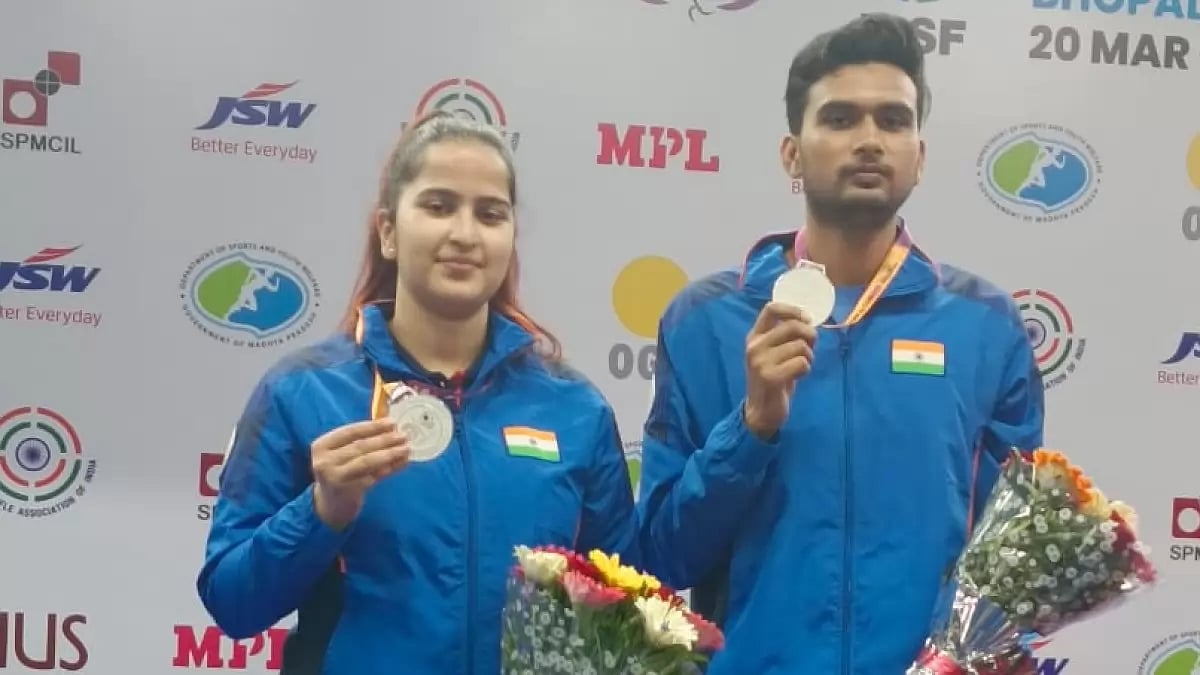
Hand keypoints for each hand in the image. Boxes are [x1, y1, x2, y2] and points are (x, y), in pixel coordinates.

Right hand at [311, 418, 409, 530]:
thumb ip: (364, 438)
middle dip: (385, 440)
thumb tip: (391, 425)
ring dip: (389, 454)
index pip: (350, 431)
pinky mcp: (347, 491)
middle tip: (404, 436)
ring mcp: (334, 477)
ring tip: (406, 448)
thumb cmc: (340, 471)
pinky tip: (401, 463)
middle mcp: (324, 461)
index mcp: (322, 445)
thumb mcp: (344, 453)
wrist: (330, 504)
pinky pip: (372, 477)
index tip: (392, 422)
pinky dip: (389, 469)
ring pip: (367, 462)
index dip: (373, 426)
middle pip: (360, 446)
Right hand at [743, 301, 817, 438]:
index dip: (794, 310)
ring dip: (808, 356)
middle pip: (792, 326)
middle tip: (810, 348)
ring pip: (800, 346)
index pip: (771, 308)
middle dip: (809, 335)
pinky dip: (806, 369)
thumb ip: (785, 336)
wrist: (761, 411)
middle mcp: (754, 346)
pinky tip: (798, 376)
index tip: (807, 319)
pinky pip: (801, 363)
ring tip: (801, 365)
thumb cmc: (772, 378)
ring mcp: (760, 362)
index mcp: (754, 336)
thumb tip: (809, 321)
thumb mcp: (773, 352)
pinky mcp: (770, 377)